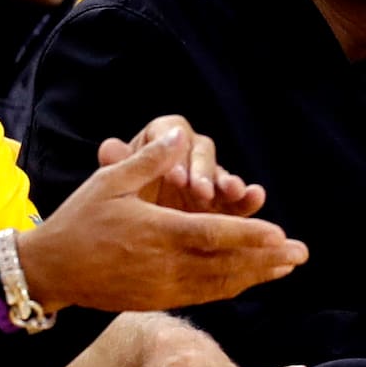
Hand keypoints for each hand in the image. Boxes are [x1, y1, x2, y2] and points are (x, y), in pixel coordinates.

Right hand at [17, 130, 308, 312]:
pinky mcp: (158, 300)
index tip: (280, 234)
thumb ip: (148, 159)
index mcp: (156, 233)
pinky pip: (204, 294)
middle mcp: (165, 264)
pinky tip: (251, 279)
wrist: (49, 272)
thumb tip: (178, 133)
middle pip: (225, 263)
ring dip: (256, 275)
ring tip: (287, 267)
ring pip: (219, 283)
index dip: (248, 235)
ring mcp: (163, 287)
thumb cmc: (79, 220)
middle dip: (267, 259)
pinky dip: (231, 286)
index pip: (212, 235)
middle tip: (301, 253)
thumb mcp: (110, 181)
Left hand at [97, 115, 264, 216]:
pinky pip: (239, 198)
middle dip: (202, 170)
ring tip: (232, 190)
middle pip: (202, 151)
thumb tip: (109, 147)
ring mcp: (208, 179)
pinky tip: (255, 197)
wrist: (127, 234)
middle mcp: (188, 154)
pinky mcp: (224, 205)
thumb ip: (118, 166)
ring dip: (229, 180)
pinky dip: (248, 197)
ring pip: (223, 172)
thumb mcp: (113, 185)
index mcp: (159, 139)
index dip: (174, 149)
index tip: (173, 175)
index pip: (169, 131)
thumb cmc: (118, 200)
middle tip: (199, 191)